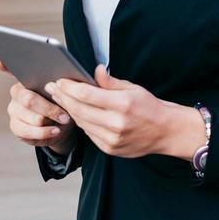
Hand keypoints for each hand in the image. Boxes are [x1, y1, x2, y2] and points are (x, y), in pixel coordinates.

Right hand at [0, 56, 78, 154]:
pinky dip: (44, 133)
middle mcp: (17, 92)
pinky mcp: (15, 126)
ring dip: (49, 122)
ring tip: (63, 123)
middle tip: (65, 115)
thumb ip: (59, 87)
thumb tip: (58, 85)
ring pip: (31, 117)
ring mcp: (13, 109)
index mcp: (27, 78)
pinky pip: (28, 131)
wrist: (61, 125)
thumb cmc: (62, 103)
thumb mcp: (64, 93)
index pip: (12, 68)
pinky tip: (55, 131)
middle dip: (49, 109)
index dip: (3, 64)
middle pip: (29, 99)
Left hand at [45, 63, 198, 160]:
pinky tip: (76, 112)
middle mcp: (116, 124)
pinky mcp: (109, 149)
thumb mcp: (133, 88)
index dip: (69, 87)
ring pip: (81, 122)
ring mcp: (112, 139)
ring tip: (60, 98)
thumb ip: (110, 82)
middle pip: (79, 109)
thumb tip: (94, 70)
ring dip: (69, 109)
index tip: (60, 80)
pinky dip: (81, 121)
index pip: (86, 94)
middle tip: (53, 88)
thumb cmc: (150, 107)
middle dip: (63, 97)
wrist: (166, 132)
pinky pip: (88, 133)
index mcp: (122, 104)